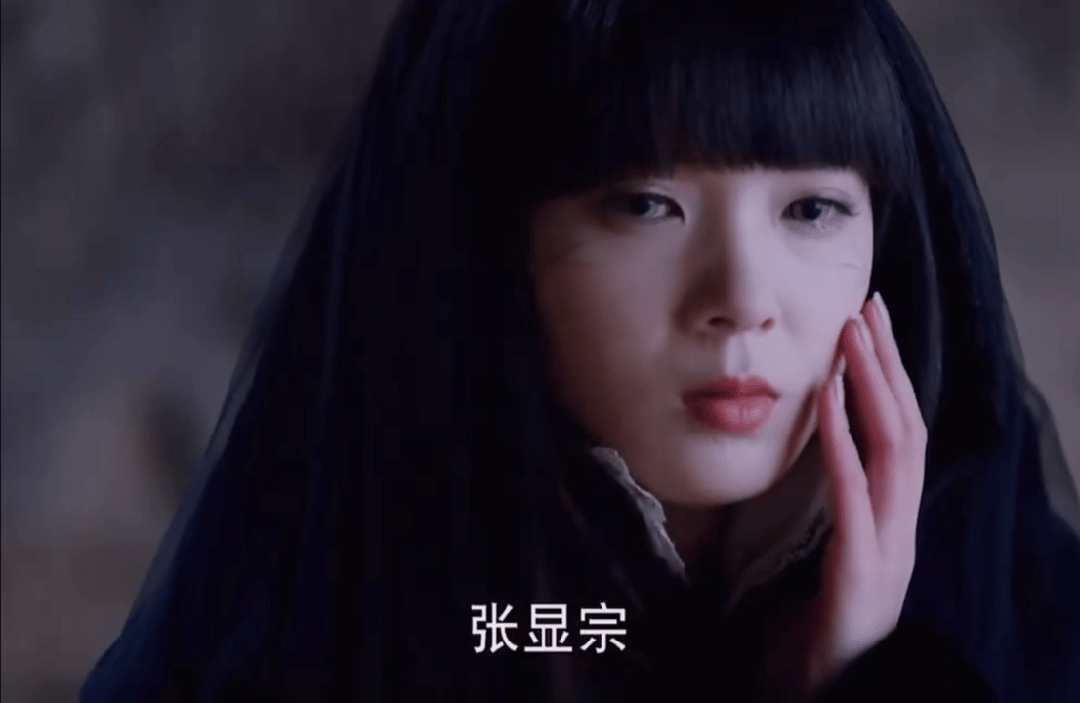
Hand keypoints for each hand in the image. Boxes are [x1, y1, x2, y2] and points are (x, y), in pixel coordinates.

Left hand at [779, 293, 927, 700]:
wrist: (828, 697)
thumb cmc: (817, 638)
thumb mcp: (829, 565)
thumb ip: (834, 518)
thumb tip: (818, 469)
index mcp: (893, 523)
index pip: (900, 437)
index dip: (890, 382)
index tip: (870, 330)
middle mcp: (901, 527)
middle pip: (905, 428)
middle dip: (888, 365)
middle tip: (869, 308)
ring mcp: (888, 547)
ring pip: (894, 449)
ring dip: (873, 386)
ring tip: (853, 335)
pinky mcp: (861, 569)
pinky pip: (854, 493)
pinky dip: (841, 439)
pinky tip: (828, 397)